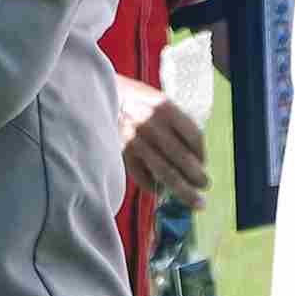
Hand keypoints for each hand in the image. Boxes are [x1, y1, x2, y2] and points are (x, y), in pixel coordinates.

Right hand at [115, 75, 209, 206]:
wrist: (90, 94)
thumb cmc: (127, 98)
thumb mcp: (152, 99)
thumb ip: (171, 121)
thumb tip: (192, 154)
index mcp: (164, 107)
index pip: (193, 135)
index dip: (201, 153)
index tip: (203, 164)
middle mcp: (151, 124)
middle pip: (182, 157)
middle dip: (197, 177)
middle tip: (204, 186)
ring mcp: (134, 140)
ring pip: (165, 171)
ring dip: (183, 190)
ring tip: (194, 201)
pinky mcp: (119, 152)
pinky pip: (141, 176)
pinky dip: (152, 186)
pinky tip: (160, 191)